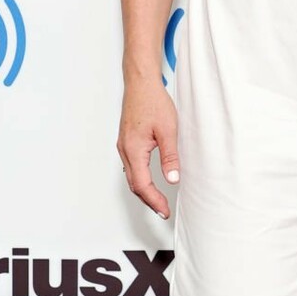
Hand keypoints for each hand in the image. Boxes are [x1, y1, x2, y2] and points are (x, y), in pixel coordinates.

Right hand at [117, 79, 180, 221]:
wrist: (140, 84)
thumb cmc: (153, 102)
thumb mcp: (168, 130)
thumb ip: (170, 157)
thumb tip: (173, 180)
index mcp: (133, 150)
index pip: (142, 185)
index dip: (154, 201)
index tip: (165, 211)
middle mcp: (124, 150)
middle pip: (134, 185)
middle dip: (149, 200)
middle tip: (163, 211)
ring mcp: (123, 146)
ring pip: (131, 177)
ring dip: (144, 191)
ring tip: (158, 200)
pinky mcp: (126, 142)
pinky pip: (131, 167)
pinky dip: (140, 179)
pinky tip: (150, 181)